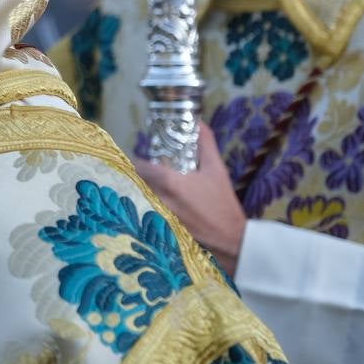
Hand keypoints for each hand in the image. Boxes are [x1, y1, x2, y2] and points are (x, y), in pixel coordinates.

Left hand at [133, 121, 246, 275]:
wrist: (230, 240)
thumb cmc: (222, 204)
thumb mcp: (217, 170)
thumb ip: (205, 144)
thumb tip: (198, 122)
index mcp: (168, 182)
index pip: (137, 165)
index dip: (136, 158)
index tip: (142, 155)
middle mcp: (156, 198)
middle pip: (133, 180)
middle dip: (136, 173)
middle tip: (144, 169)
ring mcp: (154, 215)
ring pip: (135, 196)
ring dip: (138, 189)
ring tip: (148, 185)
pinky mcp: (156, 229)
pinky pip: (142, 212)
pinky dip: (143, 205)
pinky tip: (152, 202)